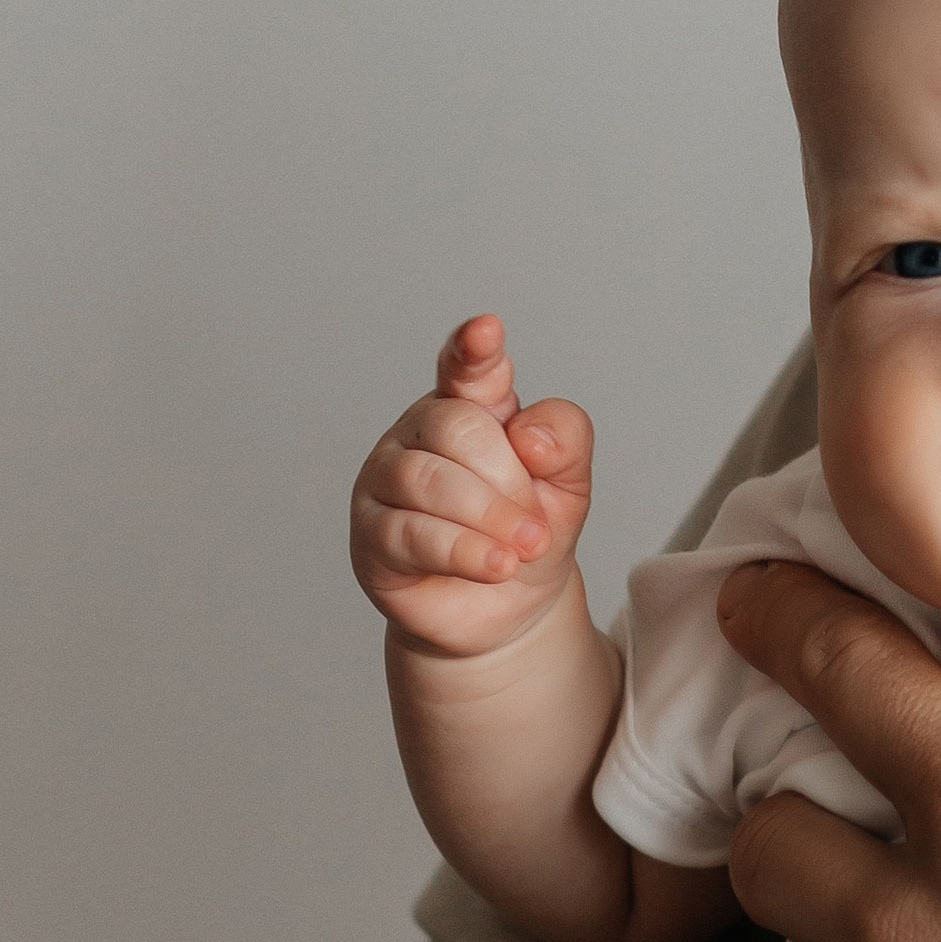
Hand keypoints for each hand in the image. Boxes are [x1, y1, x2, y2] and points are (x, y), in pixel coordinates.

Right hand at [349, 311, 594, 659]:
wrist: (510, 610)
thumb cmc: (530, 532)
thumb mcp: (568, 485)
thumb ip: (564, 441)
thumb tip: (527, 434)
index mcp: (469, 405)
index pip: (466, 366)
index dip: (473, 350)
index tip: (487, 331)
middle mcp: (419, 433)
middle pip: (455, 426)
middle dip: (507, 479)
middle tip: (536, 526)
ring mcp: (387, 482)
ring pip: (427, 479)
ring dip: (487, 516)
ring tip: (523, 549)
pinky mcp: (371, 536)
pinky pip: (409, 533)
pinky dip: (462, 549)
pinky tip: (496, 565)